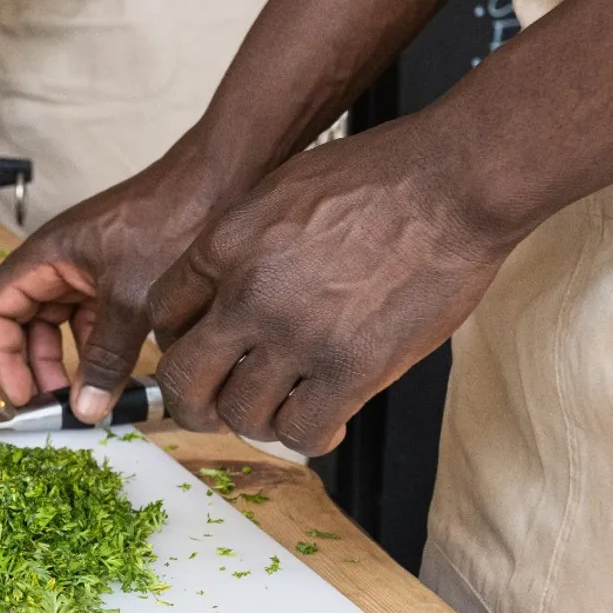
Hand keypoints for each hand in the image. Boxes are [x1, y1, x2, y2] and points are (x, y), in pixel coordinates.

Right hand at [0, 166, 230, 422]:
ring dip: (67, 364)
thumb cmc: (171, 219)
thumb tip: (85, 408)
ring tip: (88, 400)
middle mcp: (58, 262)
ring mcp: (87, 271)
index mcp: (45, 256)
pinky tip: (116, 378)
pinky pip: (92, 323)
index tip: (23, 395)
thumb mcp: (132, 299)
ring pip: (59, 327)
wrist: (223, 182)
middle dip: (34, 368)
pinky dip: (98, 351)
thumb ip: (105, 357)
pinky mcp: (116, 279)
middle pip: (23, 323)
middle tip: (56, 408)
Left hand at [147, 118, 513, 453]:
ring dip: (256, 421)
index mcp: (223, 247)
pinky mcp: (351, 368)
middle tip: (213, 408)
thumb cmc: (377, 176)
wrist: (450, 184)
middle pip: (182, 379)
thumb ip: (239, 245)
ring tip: (282, 409)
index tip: (201, 353)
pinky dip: (308, 436)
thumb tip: (220, 292)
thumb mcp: (280, 191)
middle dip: (191, 403)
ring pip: (240, 415)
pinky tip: (326, 421)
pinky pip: (302, 431)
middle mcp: (247, 296)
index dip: (176, 343)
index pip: (162, 316)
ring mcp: (297, 336)